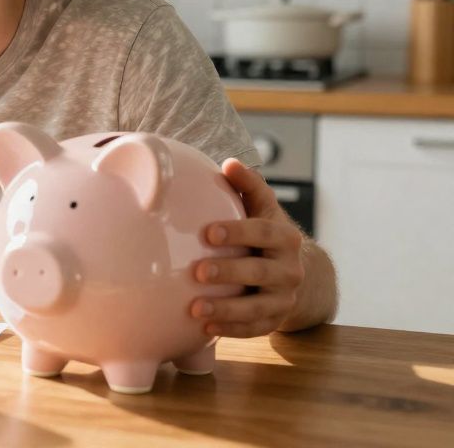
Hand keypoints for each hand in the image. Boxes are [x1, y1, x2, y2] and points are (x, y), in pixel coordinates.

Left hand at [190, 158, 306, 337]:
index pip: (263, 232)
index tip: (208, 233)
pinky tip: (204, 328)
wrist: (298, 273)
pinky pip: (254, 328)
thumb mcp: (262, 208)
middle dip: (229, 272)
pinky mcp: (275, 320)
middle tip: (198, 272)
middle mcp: (290, 269)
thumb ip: (248, 186)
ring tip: (196, 309)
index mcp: (285, 237)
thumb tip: (229, 164)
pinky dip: (231, 330)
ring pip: (257, 307)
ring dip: (226, 309)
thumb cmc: (266, 234)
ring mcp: (284, 297)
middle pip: (260, 271)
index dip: (238, 232)